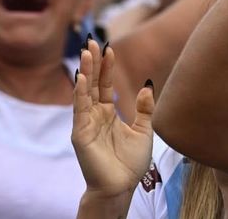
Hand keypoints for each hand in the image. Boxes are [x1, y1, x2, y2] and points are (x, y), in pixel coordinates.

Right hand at [71, 39, 155, 199]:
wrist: (121, 187)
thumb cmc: (130, 163)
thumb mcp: (144, 132)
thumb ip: (145, 109)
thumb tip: (148, 85)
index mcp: (108, 113)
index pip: (105, 84)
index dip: (106, 66)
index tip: (109, 47)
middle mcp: (94, 114)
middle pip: (92, 83)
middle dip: (93, 62)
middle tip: (92, 40)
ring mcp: (85, 121)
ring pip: (84, 91)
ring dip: (85, 71)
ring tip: (86, 52)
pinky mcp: (80, 132)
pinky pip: (79, 108)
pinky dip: (79, 92)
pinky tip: (81, 78)